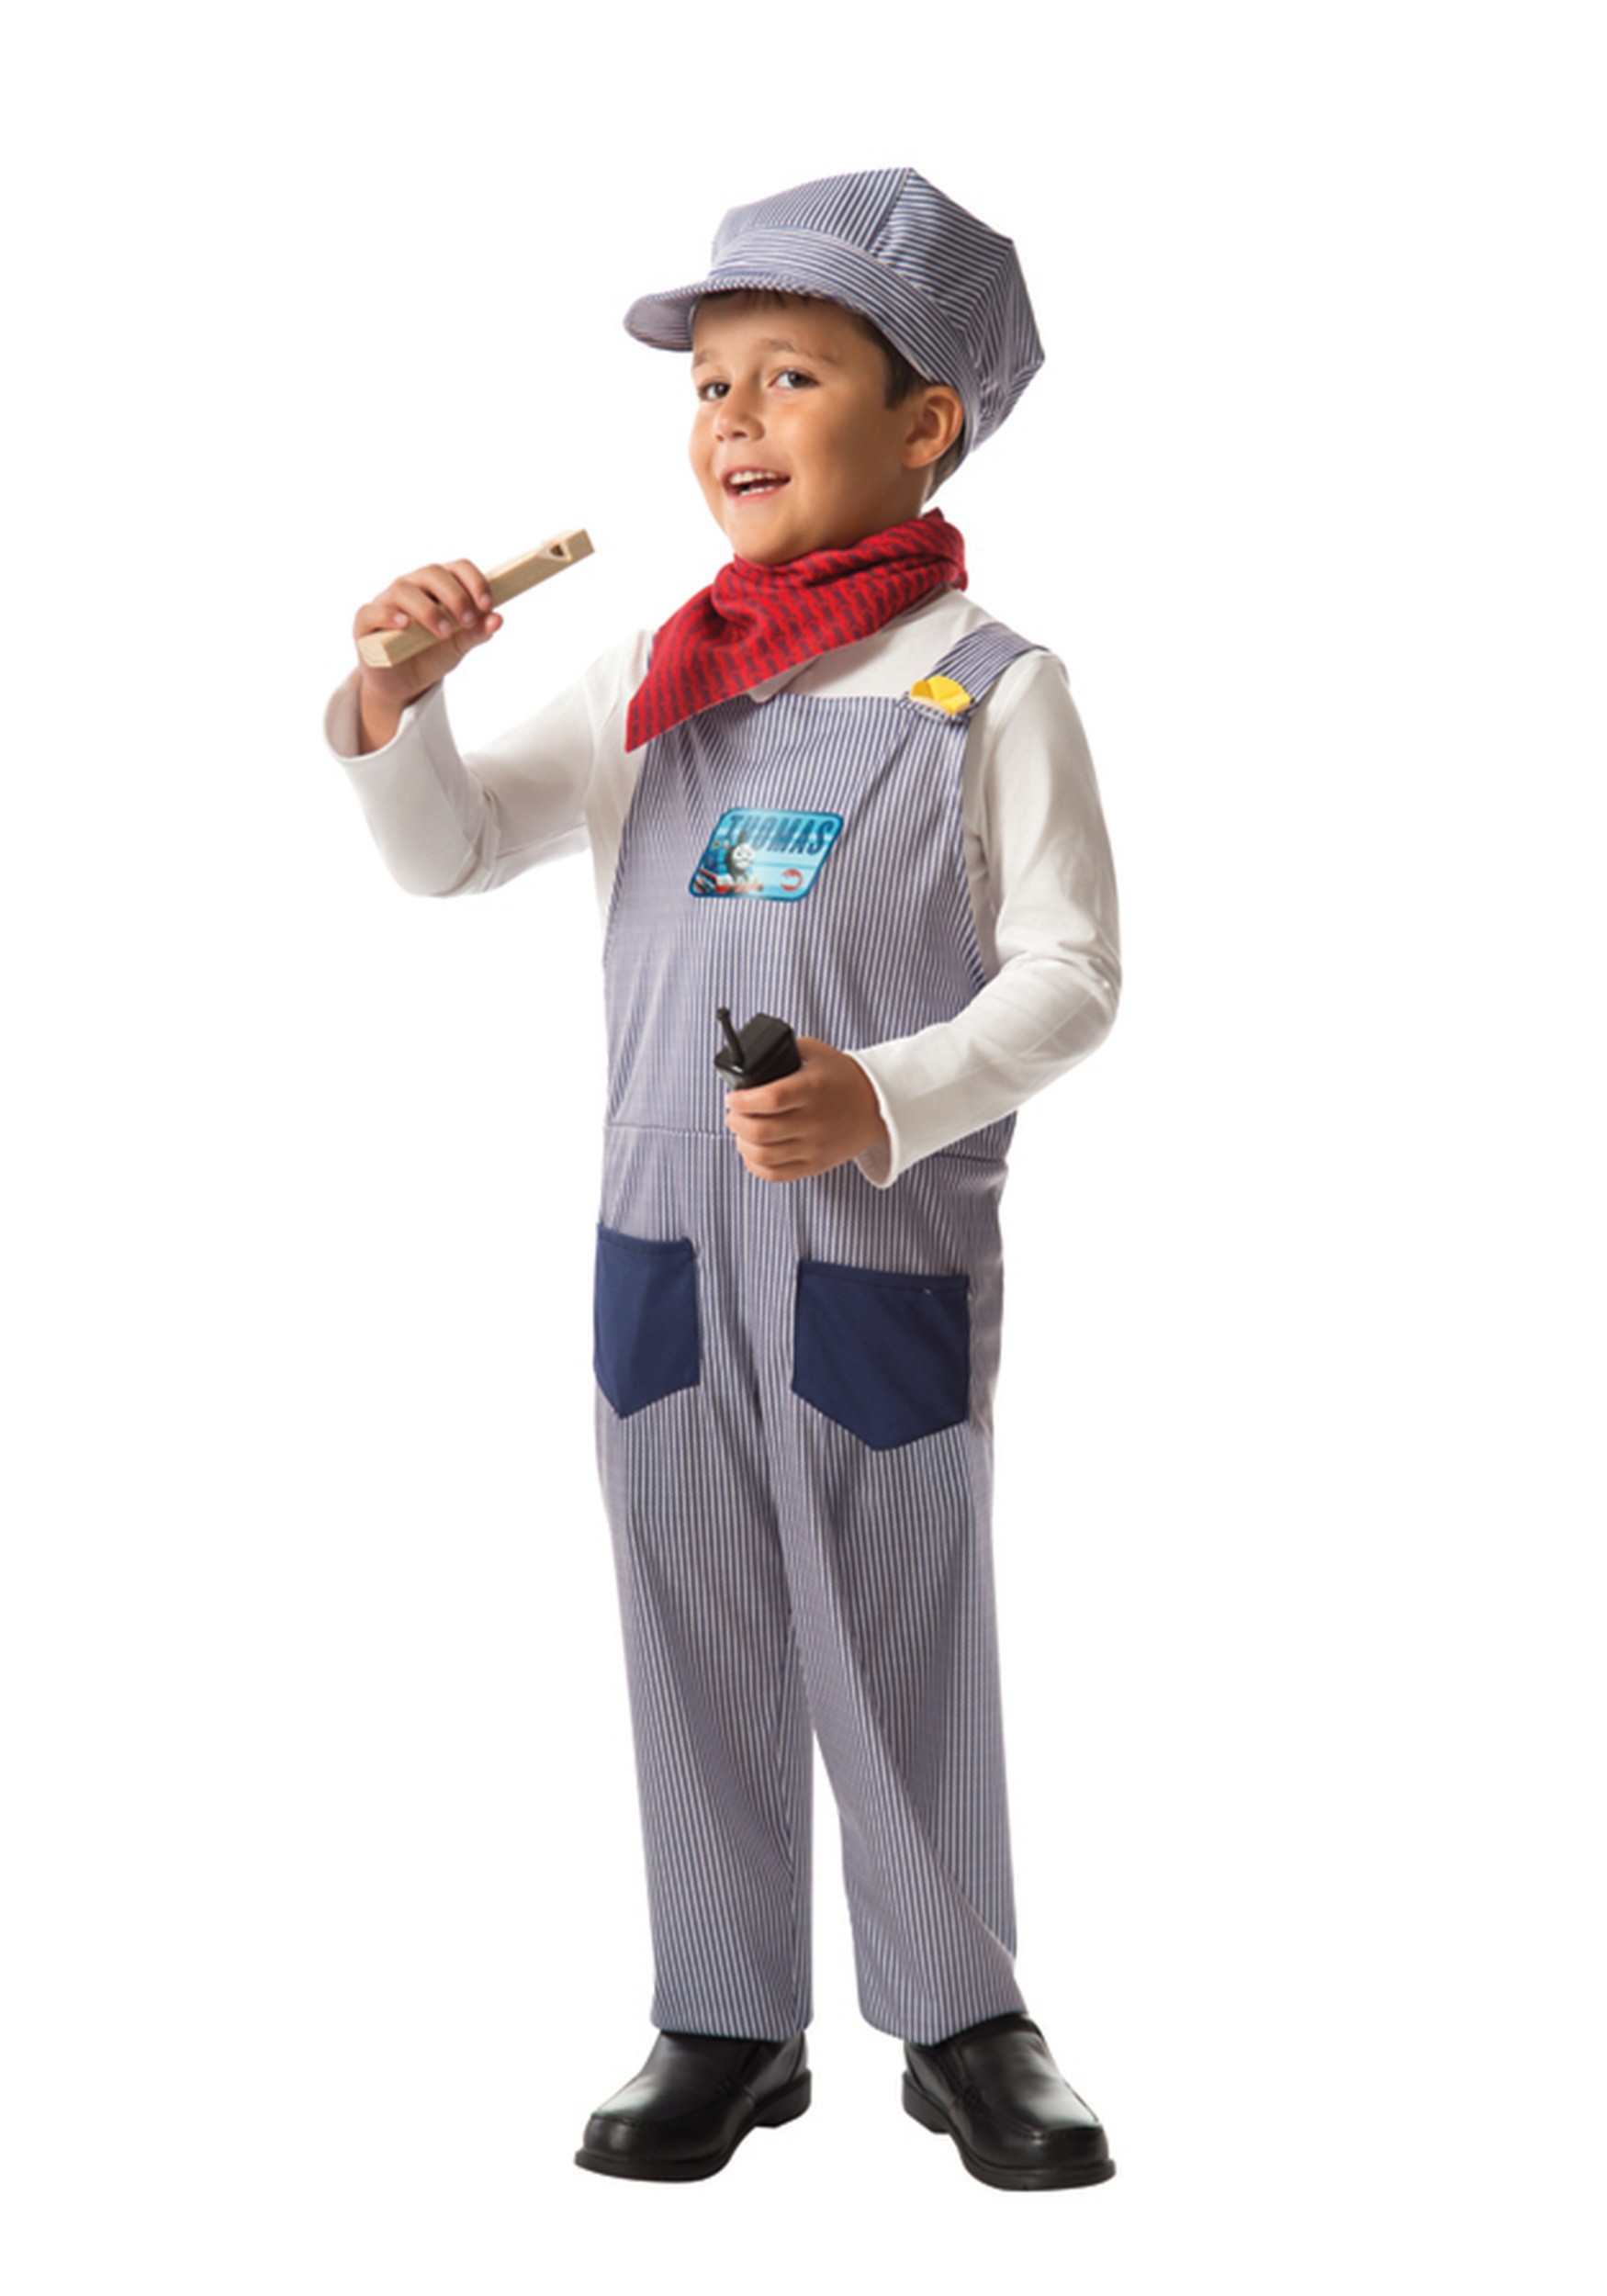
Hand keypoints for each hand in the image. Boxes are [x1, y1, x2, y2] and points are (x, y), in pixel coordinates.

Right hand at [351, 558, 503, 740]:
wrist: (404, 685)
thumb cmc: (431, 655)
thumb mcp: (459, 646)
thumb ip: (476, 632)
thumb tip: (497, 619)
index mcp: (438, 586)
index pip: (457, 568)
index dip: (474, 581)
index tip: (487, 605)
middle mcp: (412, 586)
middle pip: (431, 573)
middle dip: (454, 595)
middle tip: (468, 620)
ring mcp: (387, 601)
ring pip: (404, 589)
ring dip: (428, 609)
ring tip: (445, 632)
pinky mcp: (366, 622)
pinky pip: (372, 611)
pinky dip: (388, 616)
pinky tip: (405, 625)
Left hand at [724, 1038, 888, 1182]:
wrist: (876, 1106)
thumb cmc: (840, 1076)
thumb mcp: (814, 1052)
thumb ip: (781, 1052)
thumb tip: (747, 1062)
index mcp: (812, 1089)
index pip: (769, 1099)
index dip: (742, 1100)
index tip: (733, 1097)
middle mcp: (814, 1121)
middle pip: (760, 1131)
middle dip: (735, 1121)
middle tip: (734, 1112)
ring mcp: (815, 1147)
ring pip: (762, 1155)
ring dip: (741, 1142)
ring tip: (742, 1130)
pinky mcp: (815, 1165)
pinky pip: (774, 1174)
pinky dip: (755, 1164)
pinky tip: (753, 1150)